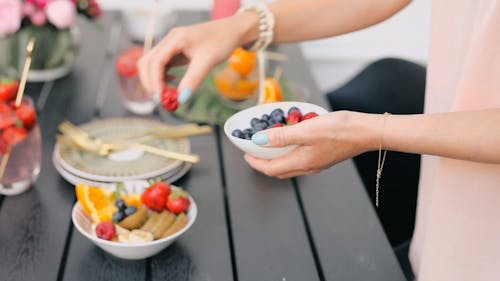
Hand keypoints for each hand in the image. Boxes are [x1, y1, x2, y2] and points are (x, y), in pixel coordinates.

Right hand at [138, 18, 242, 100]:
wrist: (233, 31)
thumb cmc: (222, 40)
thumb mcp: (208, 62)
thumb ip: (193, 80)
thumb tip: (181, 98)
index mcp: (175, 39)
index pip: (155, 61)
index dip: (155, 81)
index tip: (161, 97)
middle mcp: (170, 41)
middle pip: (147, 63)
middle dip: (150, 82)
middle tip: (161, 99)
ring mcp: (171, 45)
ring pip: (152, 64)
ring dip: (155, 80)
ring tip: (167, 94)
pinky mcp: (176, 51)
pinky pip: (161, 65)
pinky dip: (162, 77)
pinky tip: (172, 83)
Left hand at [244, 111, 374, 177]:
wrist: (366, 132)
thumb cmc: (340, 130)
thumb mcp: (306, 130)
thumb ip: (281, 136)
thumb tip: (258, 141)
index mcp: (301, 162)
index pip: (270, 169)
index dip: (255, 163)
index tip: (246, 154)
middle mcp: (308, 167)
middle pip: (279, 170)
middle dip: (264, 163)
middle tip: (254, 151)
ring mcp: (317, 164)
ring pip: (289, 166)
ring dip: (276, 159)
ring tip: (269, 145)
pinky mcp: (324, 158)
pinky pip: (300, 160)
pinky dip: (289, 154)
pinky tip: (291, 141)